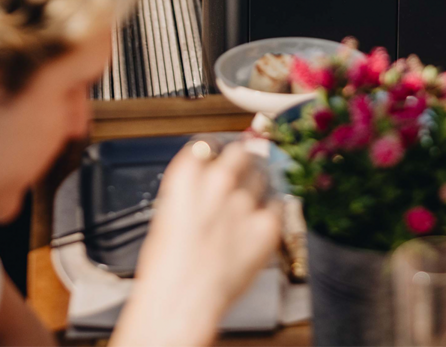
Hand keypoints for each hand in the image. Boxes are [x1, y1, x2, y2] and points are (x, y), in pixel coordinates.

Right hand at [112, 140, 282, 346]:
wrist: (183, 300)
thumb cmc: (167, 268)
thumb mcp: (168, 216)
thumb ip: (190, 194)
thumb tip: (205, 189)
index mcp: (187, 175)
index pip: (209, 144)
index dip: (217, 151)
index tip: (221, 155)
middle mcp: (219, 180)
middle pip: (242, 152)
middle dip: (244, 159)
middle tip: (245, 169)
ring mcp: (246, 201)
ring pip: (263, 175)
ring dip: (259, 183)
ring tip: (252, 199)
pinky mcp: (267, 225)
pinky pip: (279, 205)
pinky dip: (272, 210)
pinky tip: (263, 220)